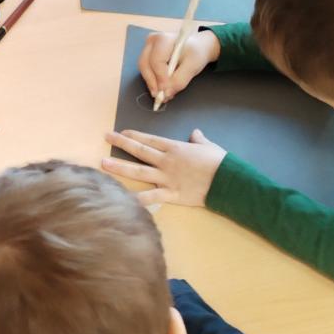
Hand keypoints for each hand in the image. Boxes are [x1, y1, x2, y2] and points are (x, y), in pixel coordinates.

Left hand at [102, 129, 225, 206]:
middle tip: (106, 137)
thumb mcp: (209, 146)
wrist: (229, 181)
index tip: (120, 132)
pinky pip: (152, 197)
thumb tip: (195, 133)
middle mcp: (167, 161)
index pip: (149, 140)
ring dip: (120, 167)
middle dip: (121, 144)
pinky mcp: (172, 194)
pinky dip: (139, 199)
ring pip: (139, 171)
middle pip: (140, 151)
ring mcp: (167, 178)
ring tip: (103, 164)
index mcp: (174, 148)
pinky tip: (124, 200)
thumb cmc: (220, 162)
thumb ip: (199, 140)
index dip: (133, 136)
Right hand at [139, 29, 219, 105]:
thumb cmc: (195, 53)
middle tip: (160, 97)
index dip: (160, 77)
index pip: (156, 60)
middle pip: (145, 64)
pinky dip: (153, 80)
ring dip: (152, 83)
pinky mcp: (147, 55)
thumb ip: (180, 80)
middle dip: (152, 82)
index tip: (166, 91)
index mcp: (163, 39)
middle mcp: (151, 41)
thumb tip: (166, 93)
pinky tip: (161, 88)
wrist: (197, 47)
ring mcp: (147, 47)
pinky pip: (146, 70)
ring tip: (162, 94)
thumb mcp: (193, 66)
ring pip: (144, 68)